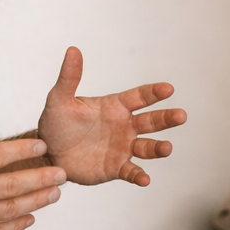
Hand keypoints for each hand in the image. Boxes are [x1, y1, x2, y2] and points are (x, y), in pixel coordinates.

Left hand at [36, 47, 186, 185]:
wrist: (48, 153)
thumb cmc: (56, 123)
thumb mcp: (60, 99)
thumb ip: (69, 77)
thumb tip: (72, 50)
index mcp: (115, 107)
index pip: (140, 97)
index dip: (154, 93)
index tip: (168, 89)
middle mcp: (125, 126)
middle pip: (152, 121)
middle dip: (167, 119)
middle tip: (181, 116)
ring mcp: (123, 148)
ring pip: (147, 147)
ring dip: (158, 148)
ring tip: (167, 148)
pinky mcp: (116, 168)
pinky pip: (131, 171)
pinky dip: (139, 175)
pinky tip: (145, 179)